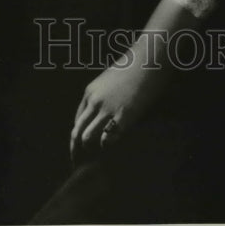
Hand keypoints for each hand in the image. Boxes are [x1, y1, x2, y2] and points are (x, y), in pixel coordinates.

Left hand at [69, 37, 172, 164]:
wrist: (148, 60)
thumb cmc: (133, 68)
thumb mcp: (110, 80)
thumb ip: (103, 96)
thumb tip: (102, 114)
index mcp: (89, 92)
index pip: (77, 121)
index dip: (77, 138)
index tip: (79, 150)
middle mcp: (94, 101)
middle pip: (77, 132)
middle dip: (76, 151)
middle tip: (78, 165)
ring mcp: (107, 109)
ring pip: (88, 137)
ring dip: (90, 151)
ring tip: (94, 163)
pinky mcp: (123, 116)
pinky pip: (108, 139)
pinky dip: (107, 148)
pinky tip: (112, 152)